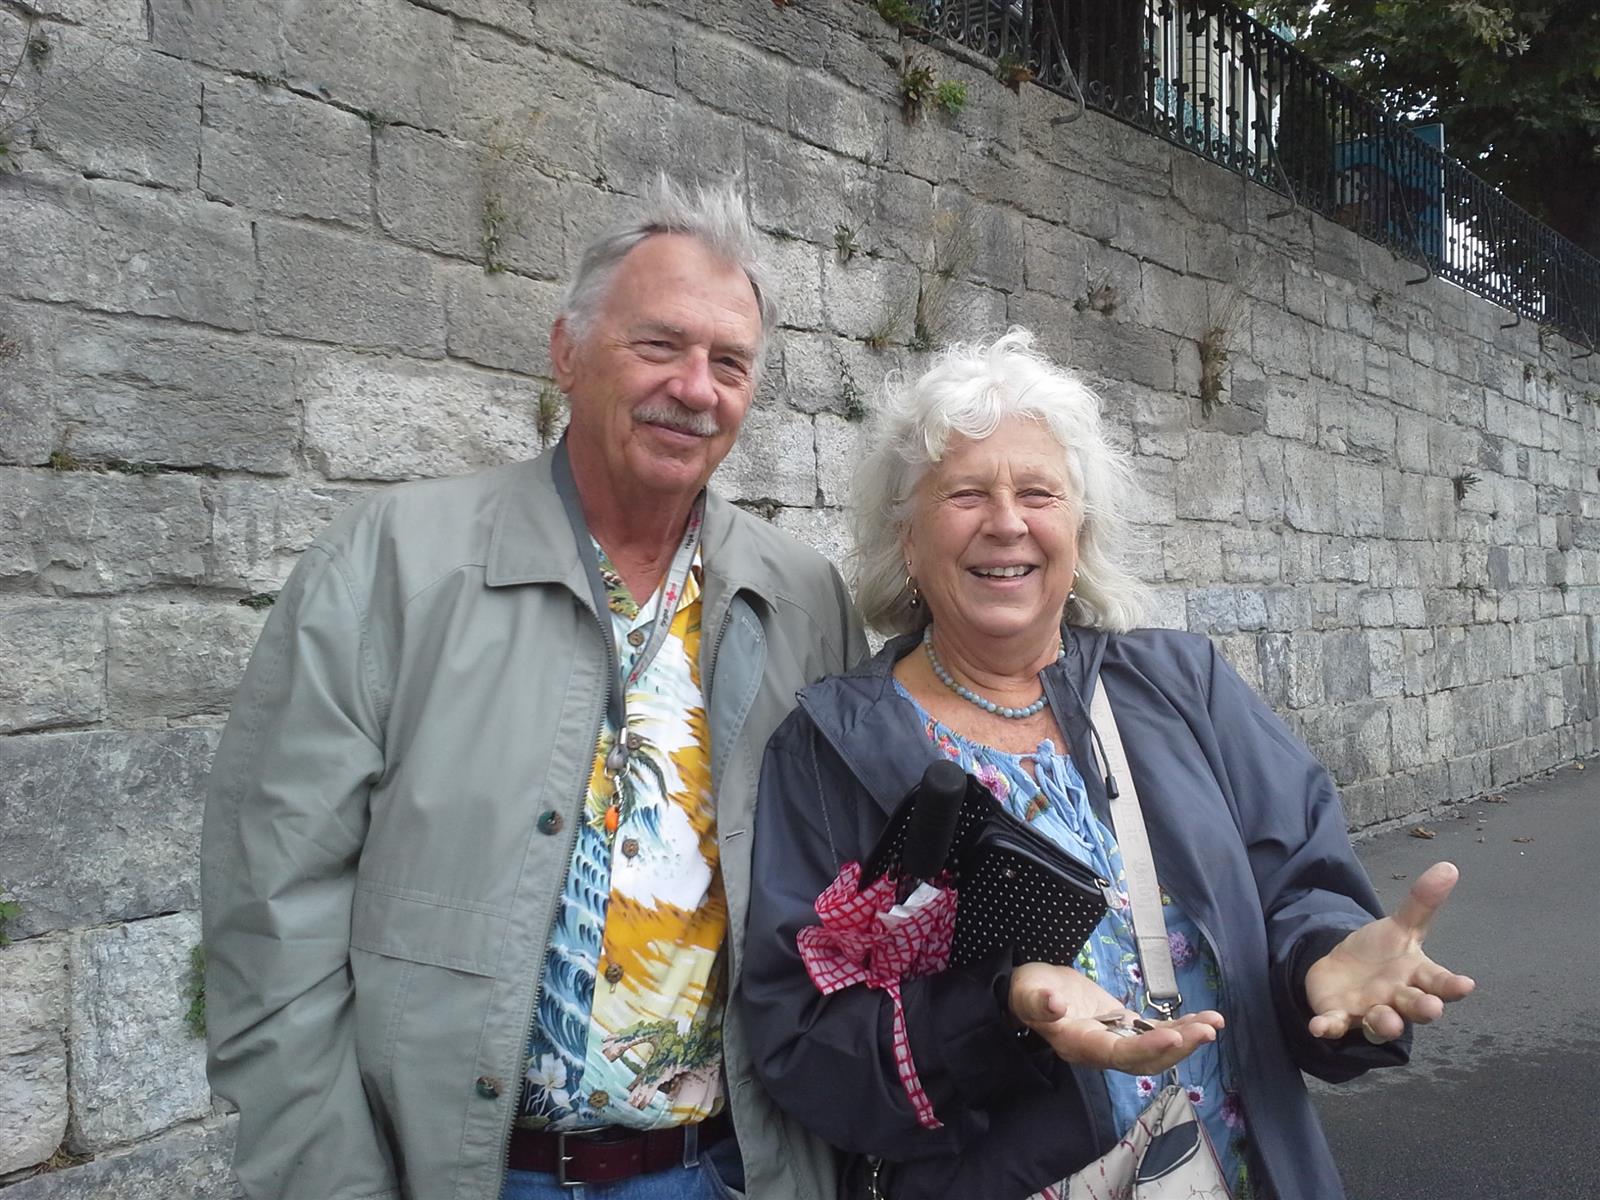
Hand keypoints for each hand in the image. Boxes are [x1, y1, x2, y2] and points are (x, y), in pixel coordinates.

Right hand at [1009, 962, 1223, 1074]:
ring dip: (1186, 1039)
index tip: (1174, 1036)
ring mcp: (1116, 1041)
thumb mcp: (1027, 992)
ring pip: (1156, 1050)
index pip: (1119, 1053)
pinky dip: (1180, 1028)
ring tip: (1213, 1023)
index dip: (1147, 1047)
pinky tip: (1203, 1020)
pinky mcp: (1124, 1028)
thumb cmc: (1027, 992)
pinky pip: (1156, 1033)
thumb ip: (1039, 1001)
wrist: (1032, 993)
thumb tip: (1054, 1004)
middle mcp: (1102, 1051)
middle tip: (1207, 1030)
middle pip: (1146, 1059)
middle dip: (1179, 1047)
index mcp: (1080, 1045)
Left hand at [1304, 861, 1476, 1042]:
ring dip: (1385, 1023)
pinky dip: (1330, 1026)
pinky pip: (1336, 1025)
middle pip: (1414, 1006)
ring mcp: (1370, 1010)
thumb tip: (1448, 867)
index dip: (1451, 985)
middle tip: (1431, 1007)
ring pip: (1381, 1023)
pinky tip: (1320, 1026)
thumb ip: (1421, 902)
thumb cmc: (1381, 953)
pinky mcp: (1340, 1016)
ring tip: (1389, 1021)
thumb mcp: (1400, 927)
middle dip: (1422, 1008)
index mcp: (1416, 976)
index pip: (1439, 982)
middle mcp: (1397, 999)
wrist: (1343, 970)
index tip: (1465, 985)